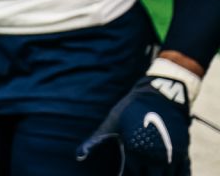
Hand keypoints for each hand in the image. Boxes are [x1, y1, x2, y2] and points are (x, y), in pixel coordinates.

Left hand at [77, 66, 194, 174]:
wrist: (163, 94)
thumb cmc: (133, 107)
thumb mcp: (113, 122)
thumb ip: (96, 140)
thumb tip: (78, 156)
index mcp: (134, 150)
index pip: (129, 175)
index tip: (119, 174)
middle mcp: (154, 156)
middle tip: (135, 172)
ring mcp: (171, 156)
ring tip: (147, 173)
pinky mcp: (183, 152)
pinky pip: (183, 173)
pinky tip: (165, 174)